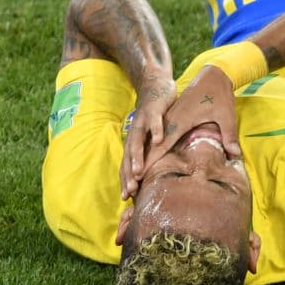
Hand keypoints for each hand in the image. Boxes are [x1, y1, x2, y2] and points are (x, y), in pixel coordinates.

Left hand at [119, 76, 176, 199]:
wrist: (155, 85)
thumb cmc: (155, 115)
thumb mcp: (152, 136)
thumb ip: (152, 152)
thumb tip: (154, 174)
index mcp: (134, 141)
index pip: (127, 163)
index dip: (126, 180)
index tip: (126, 198)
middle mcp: (135, 133)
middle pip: (129, 156)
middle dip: (129, 174)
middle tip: (130, 192)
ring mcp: (144, 121)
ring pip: (138, 141)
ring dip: (138, 157)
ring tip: (140, 171)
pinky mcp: (155, 110)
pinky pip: (155, 121)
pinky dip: (156, 130)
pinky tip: (159, 140)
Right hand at [137, 65, 241, 177]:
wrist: (213, 74)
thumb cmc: (219, 94)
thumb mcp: (226, 114)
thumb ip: (229, 135)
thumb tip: (235, 155)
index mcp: (180, 120)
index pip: (161, 144)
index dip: (150, 160)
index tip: (138, 176)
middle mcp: (170, 120)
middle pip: (148, 146)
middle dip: (138, 166)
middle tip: (129, 189)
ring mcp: (169, 119)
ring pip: (148, 142)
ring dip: (138, 160)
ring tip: (131, 182)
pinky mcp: (171, 118)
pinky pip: (155, 137)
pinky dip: (147, 150)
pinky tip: (143, 163)